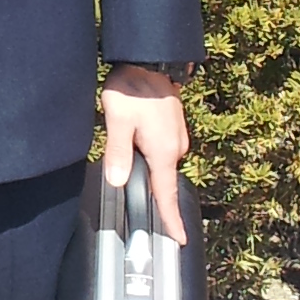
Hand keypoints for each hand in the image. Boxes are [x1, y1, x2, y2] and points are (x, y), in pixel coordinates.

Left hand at [101, 64, 189, 240]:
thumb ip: (118, 152)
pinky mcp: (173, 128)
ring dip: (146, 165)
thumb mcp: (119, 120)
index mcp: (164, 151)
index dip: (172, 219)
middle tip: (128, 178)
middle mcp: (176, 147)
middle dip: (148, 188)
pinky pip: (161, 150)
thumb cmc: (133, 88)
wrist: (150, 59)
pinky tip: (133, 138)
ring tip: (125, 144)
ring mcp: (177, 137)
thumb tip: (119, 181)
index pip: (167, 194)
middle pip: (162, 180)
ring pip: (159, 163)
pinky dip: (149, 153)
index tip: (181, 239)